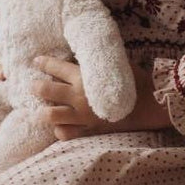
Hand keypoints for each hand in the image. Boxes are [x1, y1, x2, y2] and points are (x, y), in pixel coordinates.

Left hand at [31, 55, 172, 140]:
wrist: (152, 105)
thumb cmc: (137, 80)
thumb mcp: (118, 63)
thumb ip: (100, 60)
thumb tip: (92, 50)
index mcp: (84, 77)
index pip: (58, 67)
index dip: (45, 62)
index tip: (36, 60)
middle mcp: (79, 96)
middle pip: (48, 90)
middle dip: (37, 86)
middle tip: (32, 85)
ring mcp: (83, 115)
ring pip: (53, 115)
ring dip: (43, 112)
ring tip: (38, 111)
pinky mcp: (91, 129)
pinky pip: (68, 134)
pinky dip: (61, 131)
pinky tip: (59, 128)